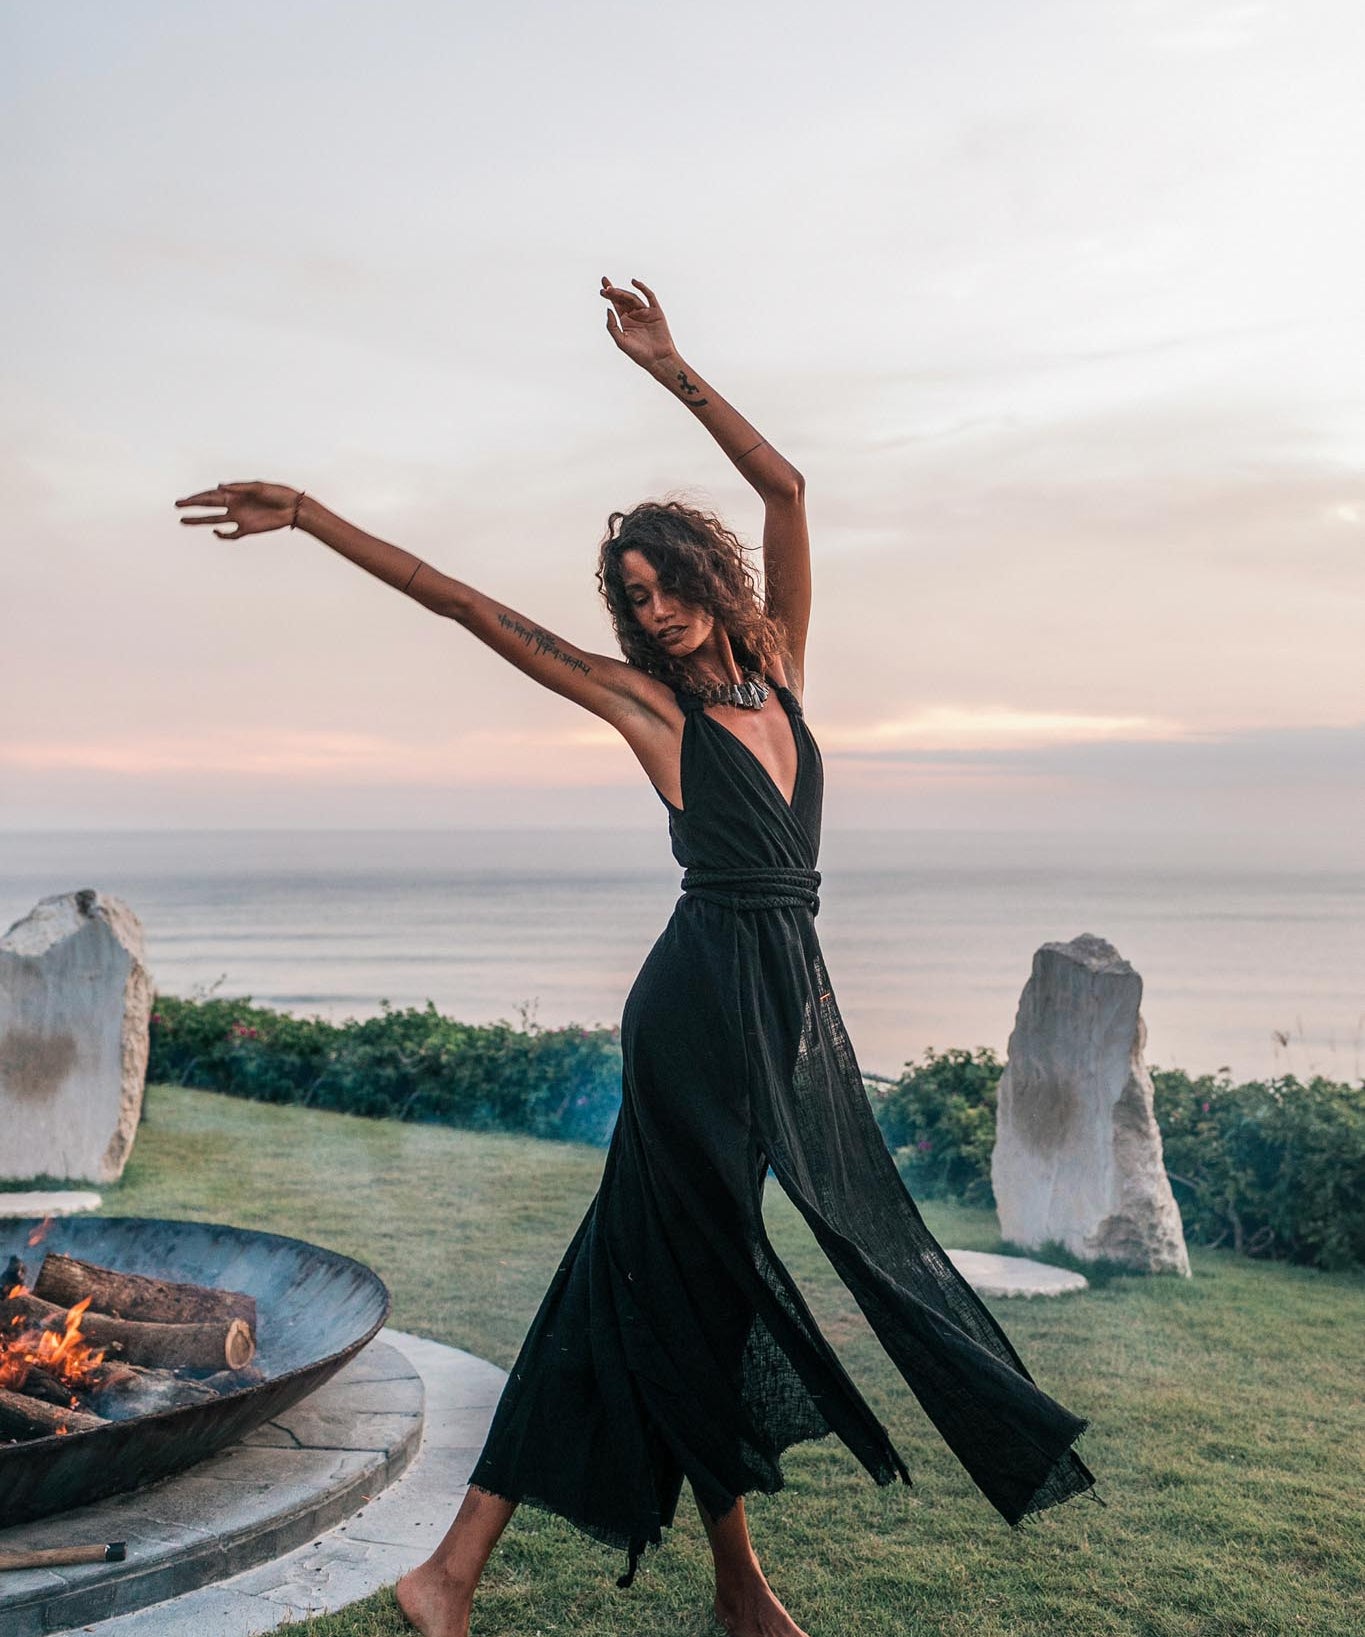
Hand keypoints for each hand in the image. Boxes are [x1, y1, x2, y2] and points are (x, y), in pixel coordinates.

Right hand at [175, 481, 299, 538]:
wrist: (293, 508)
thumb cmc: (277, 493)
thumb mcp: (257, 487)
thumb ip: (238, 487)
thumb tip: (219, 486)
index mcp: (235, 493)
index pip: (211, 494)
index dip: (197, 497)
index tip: (184, 500)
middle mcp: (234, 505)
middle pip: (208, 505)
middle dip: (192, 505)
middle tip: (177, 505)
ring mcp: (239, 517)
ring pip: (214, 520)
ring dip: (199, 520)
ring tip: (183, 521)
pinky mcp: (248, 529)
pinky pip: (231, 534)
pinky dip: (223, 535)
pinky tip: (215, 532)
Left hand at [600, 276, 679, 369]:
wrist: (657, 359)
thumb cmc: (639, 354)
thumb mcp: (621, 341)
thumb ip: (612, 326)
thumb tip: (608, 309)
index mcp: (625, 321)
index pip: (615, 304)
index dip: (609, 295)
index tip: (601, 289)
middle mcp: (635, 314)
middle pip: (622, 299)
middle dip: (613, 292)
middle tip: (605, 286)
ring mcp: (645, 312)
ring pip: (633, 298)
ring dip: (622, 293)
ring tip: (612, 290)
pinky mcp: (656, 312)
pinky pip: (650, 297)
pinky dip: (643, 288)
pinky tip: (634, 282)